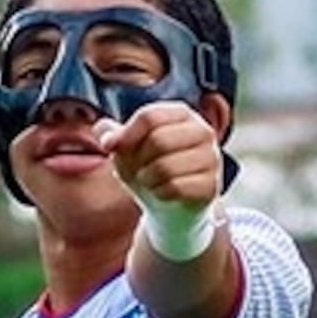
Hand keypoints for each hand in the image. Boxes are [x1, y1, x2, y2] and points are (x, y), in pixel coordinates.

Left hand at [95, 101, 223, 213]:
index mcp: (181, 113)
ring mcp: (210, 157)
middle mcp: (201, 130)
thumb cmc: (149, 168)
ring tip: (149, 181)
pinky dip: (159, 193)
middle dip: (137, 160)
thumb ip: (113, 135)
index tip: (109, 148)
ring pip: (165, 167)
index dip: (125, 135)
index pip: (149, 116)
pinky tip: (162, 192)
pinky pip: (175, 188)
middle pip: (158, 140)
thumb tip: (105, 135)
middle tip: (137, 170)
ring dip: (146, 180)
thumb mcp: (127, 149)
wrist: (171, 204)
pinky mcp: (211, 184)